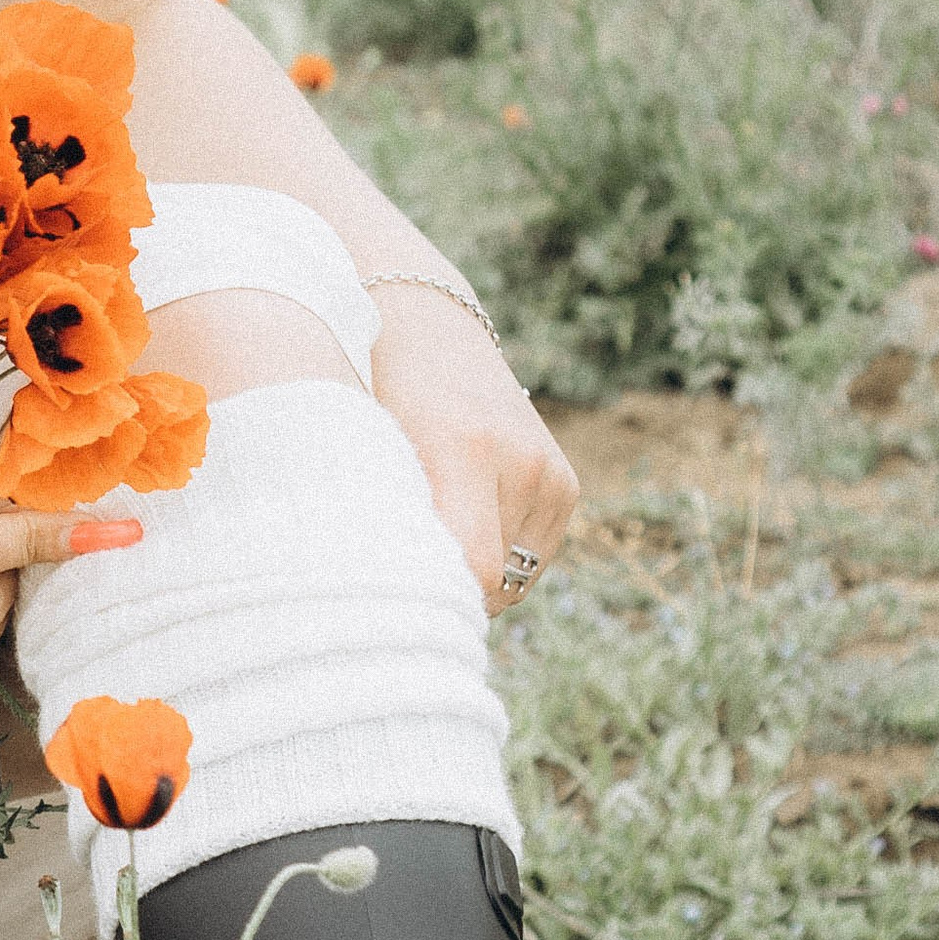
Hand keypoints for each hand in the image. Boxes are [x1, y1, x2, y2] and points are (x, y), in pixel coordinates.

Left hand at [367, 288, 577, 614]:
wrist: (429, 332)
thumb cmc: (380, 396)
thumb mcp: (373, 451)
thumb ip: (390, 520)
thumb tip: (394, 598)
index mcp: (465, 450)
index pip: (473, 567)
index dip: (442, 600)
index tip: (404, 608)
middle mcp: (519, 464)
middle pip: (494, 580)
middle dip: (452, 592)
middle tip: (406, 586)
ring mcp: (549, 475)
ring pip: (516, 576)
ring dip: (477, 578)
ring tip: (434, 545)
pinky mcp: (565, 485)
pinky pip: (533, 556)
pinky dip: (500, 558)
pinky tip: (463, 531)